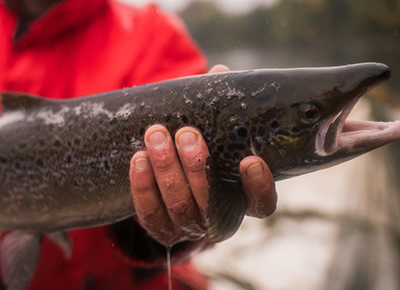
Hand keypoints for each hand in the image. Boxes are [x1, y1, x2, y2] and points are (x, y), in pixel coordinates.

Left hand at [129, 65, 277, 245]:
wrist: (170, 192)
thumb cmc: (202, 154)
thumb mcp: (215, 134)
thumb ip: (219, 110)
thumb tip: (219, 73)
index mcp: (242, 200)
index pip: (261, 204)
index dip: (259, 186)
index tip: (250, 160)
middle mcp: (219, 220)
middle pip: (212, 202)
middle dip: (197, 166)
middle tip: (187, 133)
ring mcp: (189, 227)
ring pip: (179, 205)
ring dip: (167, 169)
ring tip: (156, 135)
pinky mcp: (160, 230)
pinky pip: (150, 213)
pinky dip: (143, 186)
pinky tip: (138, 158)